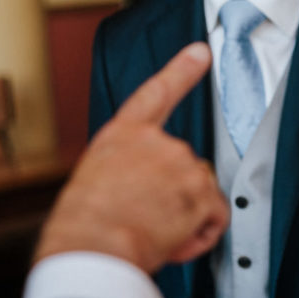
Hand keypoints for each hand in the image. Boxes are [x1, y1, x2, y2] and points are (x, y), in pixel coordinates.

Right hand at [35, 42, 229, 272]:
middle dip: (173, 195)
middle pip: (184, 166)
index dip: (182, 70)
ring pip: (200, 193)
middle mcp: (157, 142)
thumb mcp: (94, 180)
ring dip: (185, 217)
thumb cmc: (83, 225)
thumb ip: (126, 170)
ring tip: (152, 233)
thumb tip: (139, 188)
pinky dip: (201, 234)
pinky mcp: (201, 191)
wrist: (93, 245)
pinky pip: (215, 217)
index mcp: (123, 135)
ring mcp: (182, 164)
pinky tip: (175, 241)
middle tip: (144, 219)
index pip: (156, 93)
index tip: (201, 52)